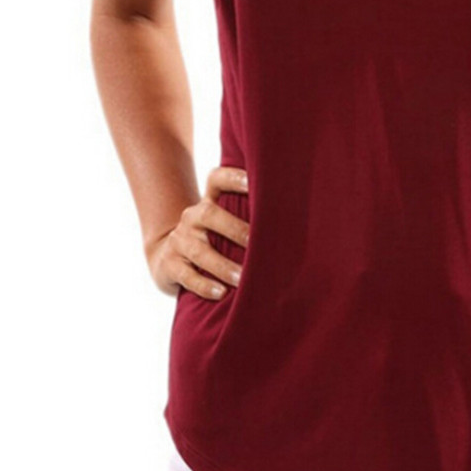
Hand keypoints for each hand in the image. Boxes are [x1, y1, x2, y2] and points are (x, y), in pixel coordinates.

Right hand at [146, 164, 249, 298]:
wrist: (168, 256)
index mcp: (209, 201)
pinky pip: (185, 275)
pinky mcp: (170, 265)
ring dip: (222, 265)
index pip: (217, 180)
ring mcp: (180, 241)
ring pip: (199, 251)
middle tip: (255, 241)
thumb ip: (251, 214)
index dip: (234, 177)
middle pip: (209, 214)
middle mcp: (193, 217)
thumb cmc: (214, 237)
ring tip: (242, 278)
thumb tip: (303, 214)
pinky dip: (204, 284)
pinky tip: (221, 292)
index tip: (253, 181)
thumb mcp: (225, 220)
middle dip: (234, 228)